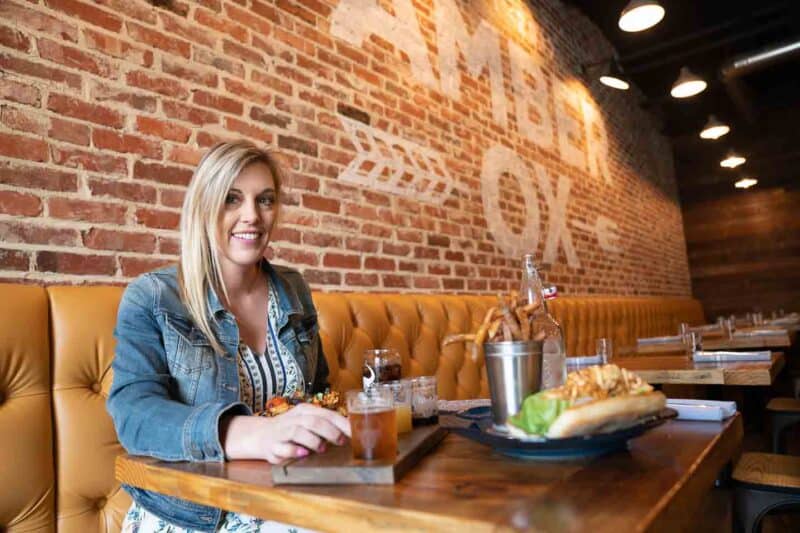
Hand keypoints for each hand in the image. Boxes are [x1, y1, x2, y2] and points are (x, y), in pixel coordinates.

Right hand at [221, 403, 350, 463]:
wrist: (260, 435)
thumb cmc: (291, 429)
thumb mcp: (307, 421)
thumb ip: (326, 424)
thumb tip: (350, 431)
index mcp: (304, 411)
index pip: (326, 414)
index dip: (341, 423)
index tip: (354, 433)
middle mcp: (293, 419)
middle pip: (313, 421)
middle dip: (330, 432)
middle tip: (341, 441)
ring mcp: (281, 432)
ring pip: (298, 431)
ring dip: (313, 440)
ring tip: (322, 448)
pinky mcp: (272, 447)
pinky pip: (283, 447)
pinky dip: (294, 450)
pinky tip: (303, 453)